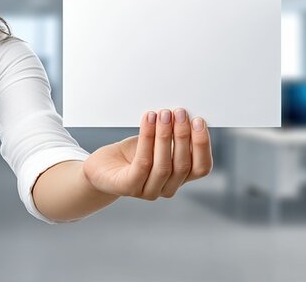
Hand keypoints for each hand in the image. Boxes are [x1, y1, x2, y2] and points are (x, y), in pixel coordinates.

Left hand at [82, 108, 211, 199]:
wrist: (102, 167)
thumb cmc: (132, 154)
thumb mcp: (157, 143)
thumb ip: (173, 135)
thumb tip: (186, 113)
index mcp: (179, 178)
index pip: (201, 168)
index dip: (203, 145)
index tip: (199, 121)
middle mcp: (167, 188)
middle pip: (182, 165)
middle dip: (183, 135)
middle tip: (180, 113)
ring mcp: (148, 191)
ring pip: (163, 166)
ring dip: (165, 136)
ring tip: (163, 115)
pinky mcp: (129, 187)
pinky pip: (143, 163)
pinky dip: (147, 139)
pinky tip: (148, 120)